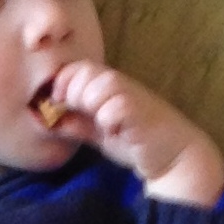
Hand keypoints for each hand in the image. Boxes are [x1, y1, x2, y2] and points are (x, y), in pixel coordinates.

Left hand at [50, 61, 223, 207]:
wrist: (173, 156)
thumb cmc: (134, 140)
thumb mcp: (97, 132)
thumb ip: (77, 124)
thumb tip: (50, 120)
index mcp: (105, 86)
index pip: (75, 67)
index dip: (62, 82)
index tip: (60, 103)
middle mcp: (119, 85)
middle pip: (84, 71)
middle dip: (73, 93)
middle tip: (82, 114)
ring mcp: (133, 97)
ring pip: (100, 85)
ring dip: (91, 102)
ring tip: (99, 121)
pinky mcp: (143, 113)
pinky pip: (118, 107)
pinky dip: (109, 118)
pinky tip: (113, 130)